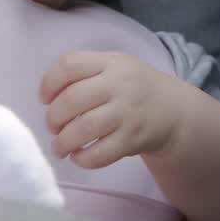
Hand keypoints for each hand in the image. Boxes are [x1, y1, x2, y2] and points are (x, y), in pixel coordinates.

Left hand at [40, 51, 194, 168]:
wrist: (175, 110)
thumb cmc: (133, 87)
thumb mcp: (113, 67)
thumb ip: (84, 74)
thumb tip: (48, 98)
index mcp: (110, 62)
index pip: (69, 64)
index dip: (48, 83)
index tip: (44, 99)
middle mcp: (120, 84)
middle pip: (73, 99)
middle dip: (53, 117)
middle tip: (52, 127)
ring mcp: (128, 112)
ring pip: (85, 127)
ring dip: (63, 141)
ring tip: (59, 147)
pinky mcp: (135, 138)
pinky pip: (102, 153)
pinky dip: (84, 159)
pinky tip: (78, 157)